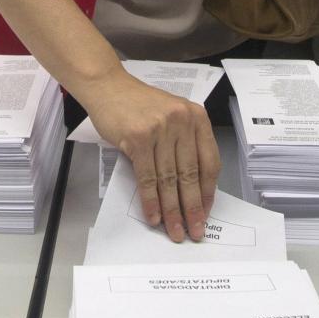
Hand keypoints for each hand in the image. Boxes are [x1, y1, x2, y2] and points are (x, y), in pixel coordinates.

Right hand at [82, 70, 218, 242]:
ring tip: (175, 230)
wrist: (108, 87)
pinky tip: (153, 216)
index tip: (206, 212)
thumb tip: (188, 190)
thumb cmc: (138, 104)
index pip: (210, 162)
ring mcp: (160, 129)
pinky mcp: (138, 138)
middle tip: (195, 230)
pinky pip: (148, 177)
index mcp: (196, 117)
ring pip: (170, 179)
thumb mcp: (171, 116)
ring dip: (172, 210)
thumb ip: (183, 144)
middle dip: (193, 208)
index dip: (208, 192)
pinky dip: (151, 200)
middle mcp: (182, 121)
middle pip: (191, 174)